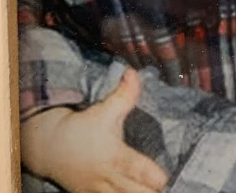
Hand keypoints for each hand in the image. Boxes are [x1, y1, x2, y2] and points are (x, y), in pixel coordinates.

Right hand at [21, 68, 167, 192]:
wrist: (50, 147)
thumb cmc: (83, 127)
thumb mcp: (104, 110)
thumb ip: (125, 94)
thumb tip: (134, 73)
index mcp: (117, 157)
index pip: (142, 173)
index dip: (157, 177)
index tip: (166, 174)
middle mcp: (110, 179)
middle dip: (154, 190)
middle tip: (164, 182)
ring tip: (152, 189)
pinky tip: (134, 191)